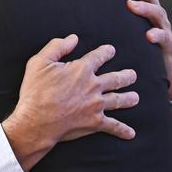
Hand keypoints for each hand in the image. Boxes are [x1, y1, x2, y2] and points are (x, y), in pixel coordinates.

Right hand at [2, 35, 137, 170]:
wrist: (37, 120)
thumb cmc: (36, 91)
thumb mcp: (40, 62)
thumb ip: (57, 47)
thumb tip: (73, 38)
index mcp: (82, 69)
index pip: (99, 57)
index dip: (106, 52)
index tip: (111, 50)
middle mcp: (93, 86)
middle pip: (116, 79)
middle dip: (126, 76)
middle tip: (132, 75)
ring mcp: (96, 105)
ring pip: (118, 100)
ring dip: (128, 98)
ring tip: (135, 97)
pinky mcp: (94, 123)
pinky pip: (113, 126)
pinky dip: (122, 130)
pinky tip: (130, 133)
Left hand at [96, 0, 171, 110]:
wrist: (166, 68)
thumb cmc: (143, 41)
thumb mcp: (131, 20)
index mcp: (144, 5)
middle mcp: (155, 13)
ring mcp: (163, 28)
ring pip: (157, 13)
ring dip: (144, 8)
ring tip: (130, 6)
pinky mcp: (168, 46)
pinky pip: (165, 39)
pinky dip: (157, 35)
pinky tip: (148, 36)